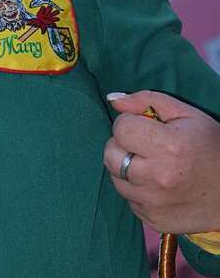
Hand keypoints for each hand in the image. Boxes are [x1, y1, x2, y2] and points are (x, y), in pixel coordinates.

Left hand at [103, 90, 219, 233]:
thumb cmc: (209, 146)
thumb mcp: (185, 113)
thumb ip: (146, 100)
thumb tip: (113, 101)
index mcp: (168, 146)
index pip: (120, 128)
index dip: (129, 123)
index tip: (144, 126)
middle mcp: (158, 178)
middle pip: (110, 154)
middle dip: (122, 144)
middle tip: (143, 145)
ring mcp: (154, 203)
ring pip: (115, 178)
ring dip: (125, 168)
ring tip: (149, 164)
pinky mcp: (153, 220)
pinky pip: (128, 199)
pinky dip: (135, 189)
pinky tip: (155, 184)